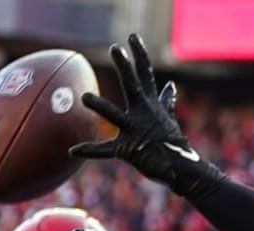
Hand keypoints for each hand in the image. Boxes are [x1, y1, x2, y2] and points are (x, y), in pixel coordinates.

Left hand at [70, 34, 219, 196]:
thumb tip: (171, 86)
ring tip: (85, 96)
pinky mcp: (128, 150)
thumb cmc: (173, 144)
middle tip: (115, 48)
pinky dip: (89, 150)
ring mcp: (136, 131)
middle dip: (125, 66)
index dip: (139, 54)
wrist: (181, 169)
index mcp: (152, 104)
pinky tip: (72, 150)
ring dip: (100, 106)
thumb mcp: (168, 119)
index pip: (145, 74)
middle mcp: (144, 113)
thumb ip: (166, 102)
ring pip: (115, 116)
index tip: (132, 37)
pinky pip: (105, 151)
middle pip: (133, 85)